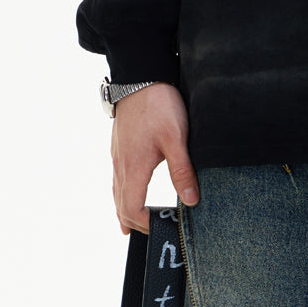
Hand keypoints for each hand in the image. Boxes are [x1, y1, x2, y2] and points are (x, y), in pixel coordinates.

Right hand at [110, 82, 200, 234]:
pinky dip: (123, 192)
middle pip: (120, 205)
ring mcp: (117, 154)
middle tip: (151, 230)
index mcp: (133, 167)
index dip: (145, 224)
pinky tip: (131, 189)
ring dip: (126, 209)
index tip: (161, 228)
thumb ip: (183, 171)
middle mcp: (121, 164)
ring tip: (135, 222)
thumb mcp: (177, 138)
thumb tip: (190, 201)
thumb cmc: (158, 104)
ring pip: (117, 191)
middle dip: (134, 221)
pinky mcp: (119, 144)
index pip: (132, 209)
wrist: (140, 76)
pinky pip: (117, 177)